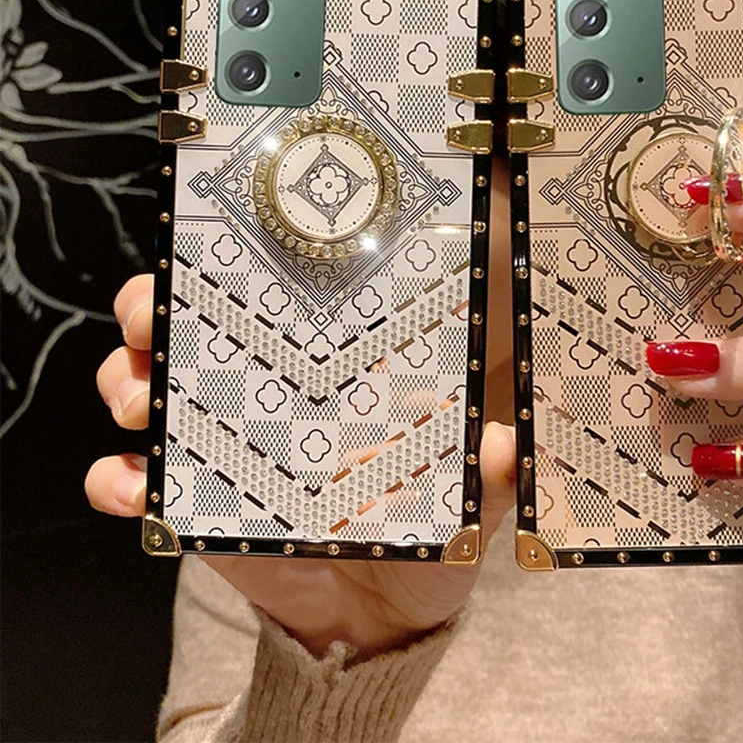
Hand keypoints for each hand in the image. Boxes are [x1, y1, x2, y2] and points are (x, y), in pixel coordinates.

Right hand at [89, 275, 516, 657]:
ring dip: (125, 381)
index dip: (240, 265)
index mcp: (327, 370)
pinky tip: (132, 485)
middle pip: (188, 326)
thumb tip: (506, 443)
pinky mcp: (192, 502)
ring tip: (138, 401)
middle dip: (153, 309)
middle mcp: (264, 391)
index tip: (221, 249)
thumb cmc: (423, 529)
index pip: (275, 297)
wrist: (379, 614)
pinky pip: (131, 481)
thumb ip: (489, 472)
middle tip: (153, 319)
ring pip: (145, 387)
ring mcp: (220, 442)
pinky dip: (116, 479)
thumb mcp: (464, 495)